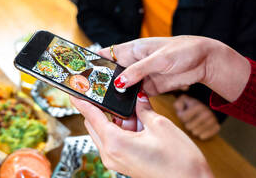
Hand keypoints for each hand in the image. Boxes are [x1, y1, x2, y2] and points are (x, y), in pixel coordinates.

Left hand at [70, 95, 212, 177]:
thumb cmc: (179, 161)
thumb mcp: (160, 126)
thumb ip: (143, 108)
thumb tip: (137, 96)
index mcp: (115, 143)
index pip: (91, 116)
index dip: (82, 101)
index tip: (75, 91)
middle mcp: (110, 154)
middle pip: (94, 124)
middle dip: (103, 109)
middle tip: (116, 96)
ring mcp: (115, 161)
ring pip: (104, 132)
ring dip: (115, 120)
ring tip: (137, 114)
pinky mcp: (123, 163)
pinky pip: (113, 141)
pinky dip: (121, 130)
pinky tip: (139, 125)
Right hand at [99, 36, 249, 101]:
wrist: (204, 62)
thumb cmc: (182, 50)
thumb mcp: (158, 59)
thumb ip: (137, 71)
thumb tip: (119, 82)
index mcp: (132, 49)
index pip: (108, 54)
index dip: (94, 61)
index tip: (81, 69)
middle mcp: (134, 63)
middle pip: (112, 73)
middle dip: (102, 81)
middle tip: (90, 91)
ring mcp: (141, 76)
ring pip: (122, 86)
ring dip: (115, 93)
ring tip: (104, 101)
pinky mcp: (149, 87)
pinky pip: (135, 95)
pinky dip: (129, 100)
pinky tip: (122, 106)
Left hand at [174, 94, 219, 139]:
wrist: (207, 107)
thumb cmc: (191, 106)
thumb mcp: (183, 101)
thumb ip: (178, 104)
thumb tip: (180, 109)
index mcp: (198, 106)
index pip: (184, 118)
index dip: (182, 118)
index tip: (184, 116)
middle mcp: (207, 113)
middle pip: (189, 127)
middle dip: (186, 125)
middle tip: (189, 122)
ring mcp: (213, 120)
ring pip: (196, 133)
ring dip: (192, 131)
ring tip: (194, 126)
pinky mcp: (216, 127)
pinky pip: (204, 137)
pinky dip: (200, 135)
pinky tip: (199, 132)